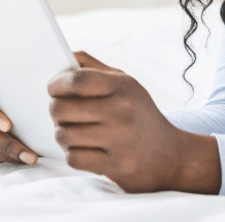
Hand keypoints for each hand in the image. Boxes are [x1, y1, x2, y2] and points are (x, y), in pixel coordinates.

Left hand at [48, 51, 219, 193]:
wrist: (172, 155)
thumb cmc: (140, 115)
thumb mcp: (127, 84)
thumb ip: (94, 68)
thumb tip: (64, 57)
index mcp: (124, 86)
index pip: (77, 79)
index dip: (56, 83)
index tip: (53, 88)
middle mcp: (122, 111)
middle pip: (61, 108)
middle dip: (56, 111)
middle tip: (63, 113)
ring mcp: (120, 140)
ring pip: (63, 135)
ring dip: (63, 135)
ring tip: (76, 132)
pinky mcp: (116, 166)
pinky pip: (73, 158)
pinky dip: (74, 154)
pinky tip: (87, 149)